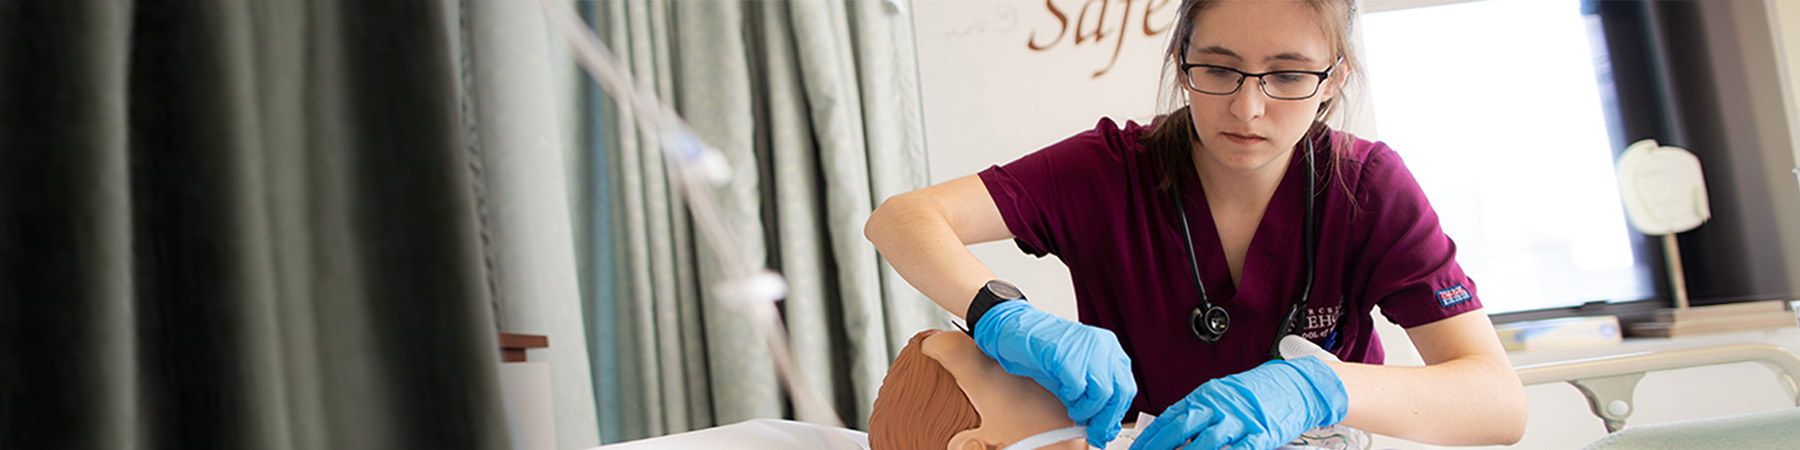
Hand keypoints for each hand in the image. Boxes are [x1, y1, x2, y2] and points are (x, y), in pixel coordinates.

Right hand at [972, 300, 1136, 447]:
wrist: (1018, 331)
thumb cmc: (1046, 353)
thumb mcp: (1077, 378)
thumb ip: (1093, 399)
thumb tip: (1103, 426)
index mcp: (1111, 350)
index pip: (1127, 388)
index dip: (1116, 414)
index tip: (1105, 430)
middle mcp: (1105, 346)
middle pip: (1121, 391)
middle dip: (1106, 418)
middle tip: (1093, 431)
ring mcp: (1088, 346)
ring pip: (1103, 391)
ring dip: (1087, 409)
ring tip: (1074, 410)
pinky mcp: (1067, 351)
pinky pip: (1078, 385)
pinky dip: (1070, 396)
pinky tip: (1063, 391)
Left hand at [1129, 357, 1347, 449]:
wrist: (1297, 384)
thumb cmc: (1258, 391)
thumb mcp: (1223, 393)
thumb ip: (1198, 411)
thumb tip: (1171, 429)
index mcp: (1207, 396)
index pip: (1171, 417)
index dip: (1152, 436)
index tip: (1138, 449)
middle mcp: (1220, 406)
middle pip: (1182, 428)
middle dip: (1160, 447)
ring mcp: (1240, 420)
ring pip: (1207, 443)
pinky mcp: (1261, 434)